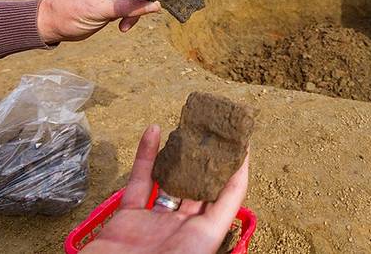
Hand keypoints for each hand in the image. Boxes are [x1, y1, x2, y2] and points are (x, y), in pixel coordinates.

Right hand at [82, 125, 248, 253]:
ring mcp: (154, 222)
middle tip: (214, 129)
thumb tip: (230, 209)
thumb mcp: (196, 251)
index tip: (243, 144)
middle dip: (209, 158)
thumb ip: (210, 229)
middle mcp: (182, 228)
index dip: (237, 171)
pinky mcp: (127, 218)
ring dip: (178, 154)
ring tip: (187, 127)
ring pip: (170, 180)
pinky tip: (154, 131)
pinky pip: (138, 182)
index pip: (229, 198)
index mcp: (204, 237)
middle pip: (201, 185)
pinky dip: (145, 156)